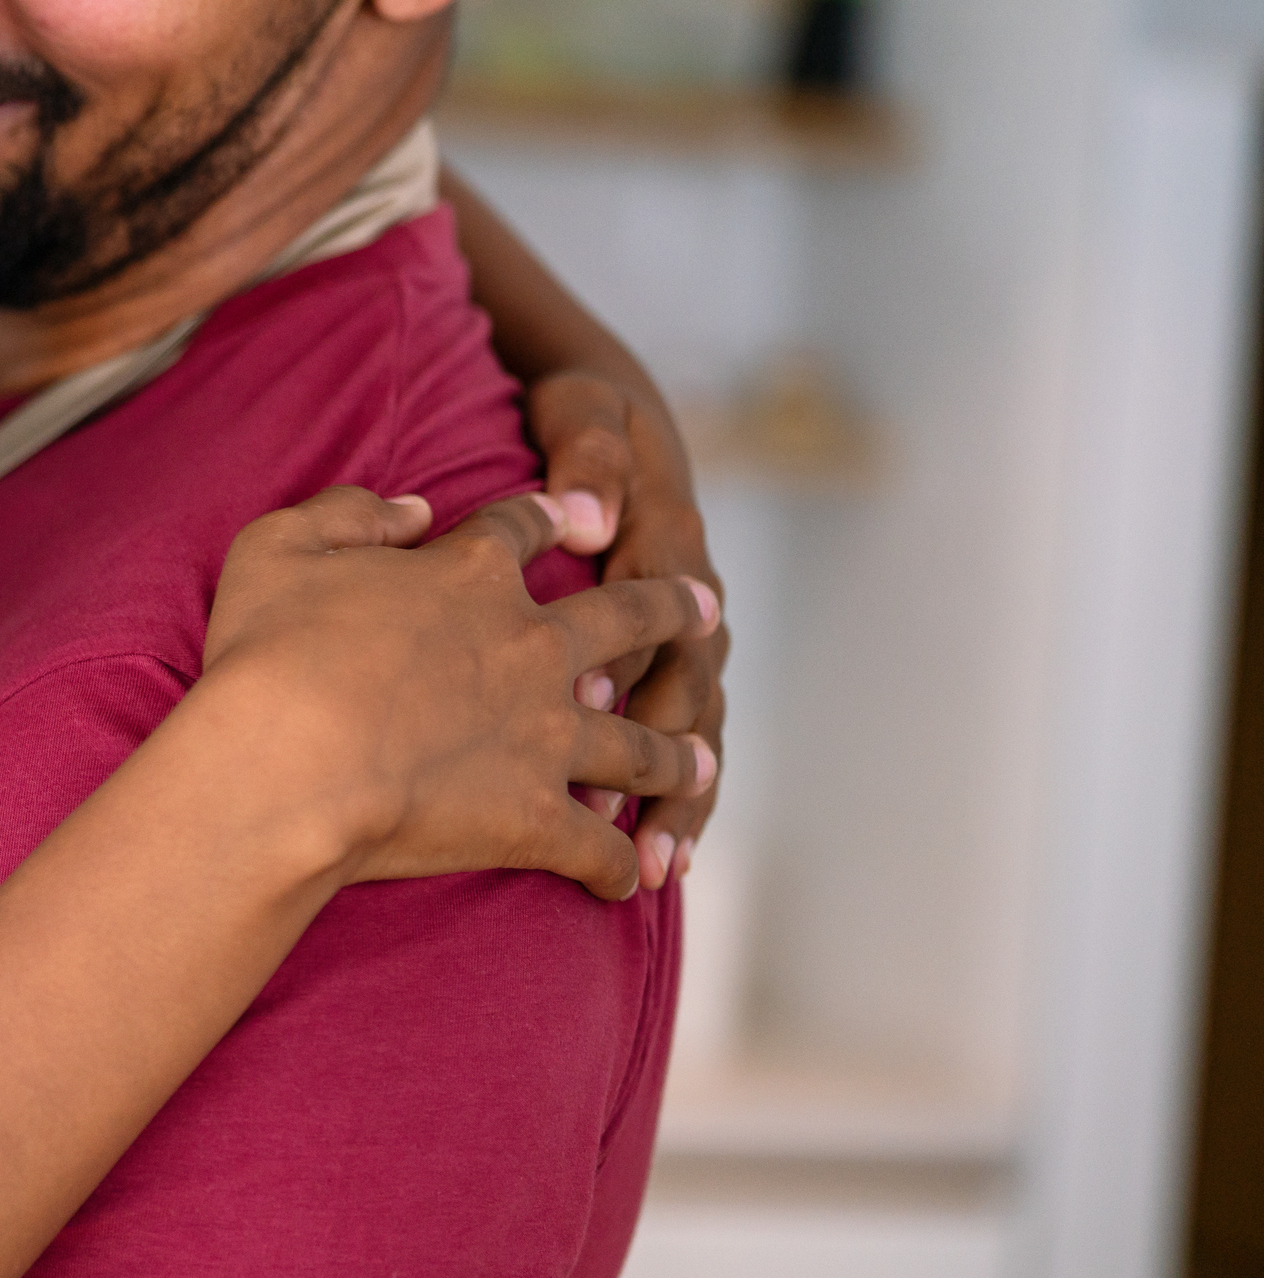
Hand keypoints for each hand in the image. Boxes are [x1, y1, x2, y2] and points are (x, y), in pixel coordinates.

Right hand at [196, 487, 716, 903]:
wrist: (287, 766)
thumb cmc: (266, 656)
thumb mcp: (275, 547)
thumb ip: (347, 512)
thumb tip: (413, 507)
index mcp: (471, 575)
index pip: (524, 529)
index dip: (549, 516)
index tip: (577, 515)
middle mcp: (530, 648)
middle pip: (625, 620)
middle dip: (671, 610)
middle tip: (706, 607)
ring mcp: (545, 737)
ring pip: (639, 745)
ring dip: (676, 753)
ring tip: (701, 758)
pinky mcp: (537, 820)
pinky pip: (597, 850)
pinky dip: (617, 868)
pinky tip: (626, 881)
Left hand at [524, 369, 729, 880]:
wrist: (613, 428)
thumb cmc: (586, 420)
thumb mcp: (586, 410)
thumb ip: (588, 456)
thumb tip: (585, 516)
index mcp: (666, 538)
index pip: (655, 613)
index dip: (627, 662)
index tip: (586, 711)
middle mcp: (687, 600)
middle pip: (685, 689)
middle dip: (661, 761)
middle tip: (622, 824)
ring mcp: (687, 639)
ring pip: (692, 730)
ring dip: (676, 798)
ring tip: (652, 867)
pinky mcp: (674, 668)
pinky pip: (681, 742)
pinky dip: (672, 799)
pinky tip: (653, 865)